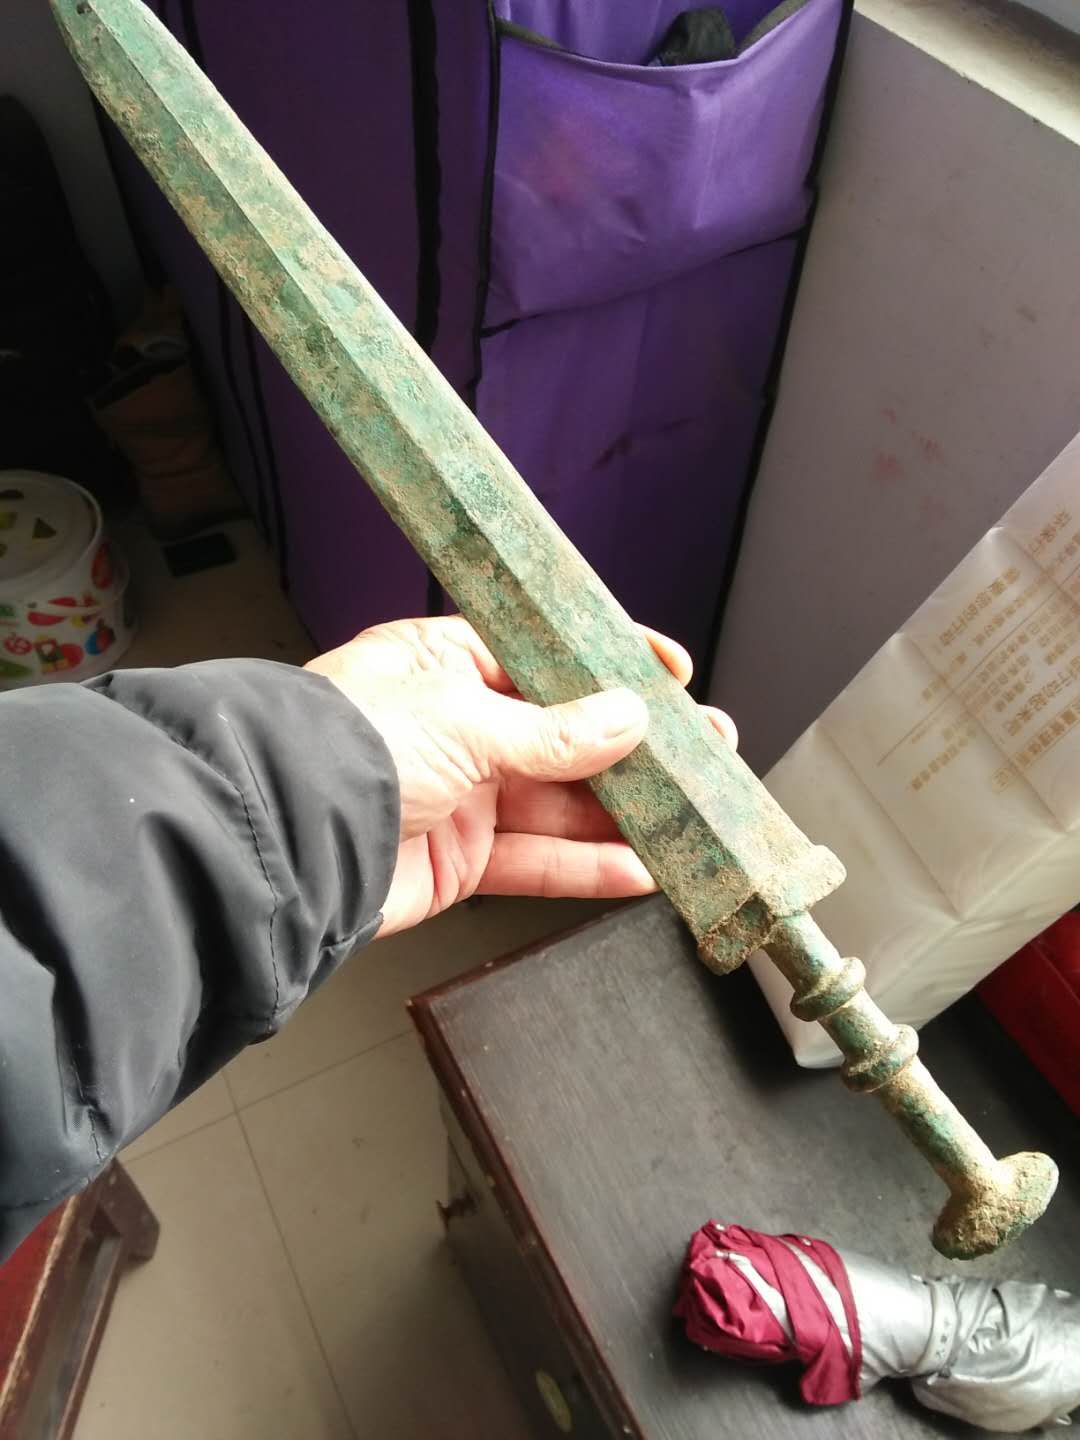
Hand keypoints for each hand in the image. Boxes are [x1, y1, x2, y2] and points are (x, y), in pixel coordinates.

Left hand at [306, 617, 736, 936]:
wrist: (281, 844)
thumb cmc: (344, 748)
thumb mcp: (464, 719)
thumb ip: (553, 730)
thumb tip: (626, 718)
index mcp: (444, 664)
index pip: (544, 655)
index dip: (610, 664)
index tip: (670, 673)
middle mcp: (454, 725)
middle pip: (564, 734)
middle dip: (634, 746)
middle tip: (702, 750)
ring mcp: (459, 794)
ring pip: (559, 803)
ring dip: (624, 811)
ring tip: (690, 814)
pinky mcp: (459, 860)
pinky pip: (537, 862)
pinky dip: (588, 867)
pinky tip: (640, 868)